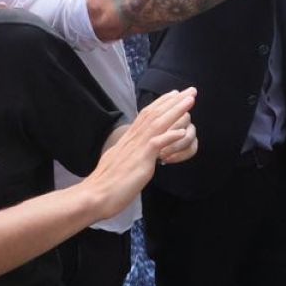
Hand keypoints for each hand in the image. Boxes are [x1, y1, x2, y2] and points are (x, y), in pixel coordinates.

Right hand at [81, 89, 198, 217]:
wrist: (94, 195)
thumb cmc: (106, 182)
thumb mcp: (120, 161)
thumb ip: (130, 153)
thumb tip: (136, 152)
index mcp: (128, 138)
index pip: (147, 114)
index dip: (162, 103)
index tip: (175, 94)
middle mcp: (132, 138)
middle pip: (155, 114)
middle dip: (174, 101)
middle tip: (191, 90)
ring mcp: (136, 148)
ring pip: (158, 123)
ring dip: (176, 111)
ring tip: (191, 101)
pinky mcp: (140, 160)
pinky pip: (156, 144)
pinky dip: (170, 136)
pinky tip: (182, 131)